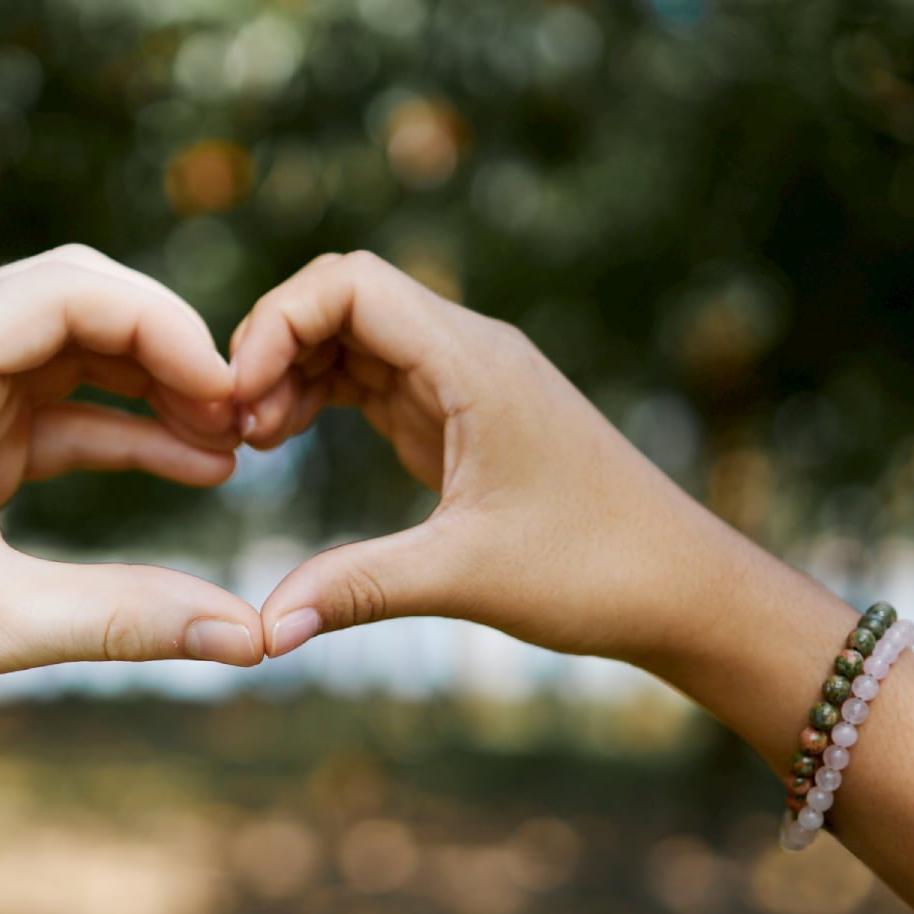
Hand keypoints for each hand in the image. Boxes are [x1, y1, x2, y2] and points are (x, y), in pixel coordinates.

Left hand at [0, 246, 262, 746]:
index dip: (162, 326)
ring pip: (67, 359)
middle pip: (72, 306)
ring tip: (230, 444)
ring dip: (148, 392)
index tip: (228, 391)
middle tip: (240, 410)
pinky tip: (186, 464)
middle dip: (164, 350)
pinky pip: (51, 417)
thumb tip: (245, 636)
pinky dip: (116, 434)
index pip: (64, 291)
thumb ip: (119, 617)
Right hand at [230, 252, 747, 666]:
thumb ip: (360, 588)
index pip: (352, 284)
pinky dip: (320, 398)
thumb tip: (266, 629)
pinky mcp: (459, 416)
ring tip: (251, 443)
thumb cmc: (597, 570)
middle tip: (232, 426)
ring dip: (293, 374)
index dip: (278, 322)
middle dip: (274, 346)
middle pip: (343, 297)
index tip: (240, 397)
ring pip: (353, 337)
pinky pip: (372, 379)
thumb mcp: (466, 576)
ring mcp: (464, 381)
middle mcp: (468, 352)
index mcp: (474, 361)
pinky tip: (286, 442)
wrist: (681, 586)